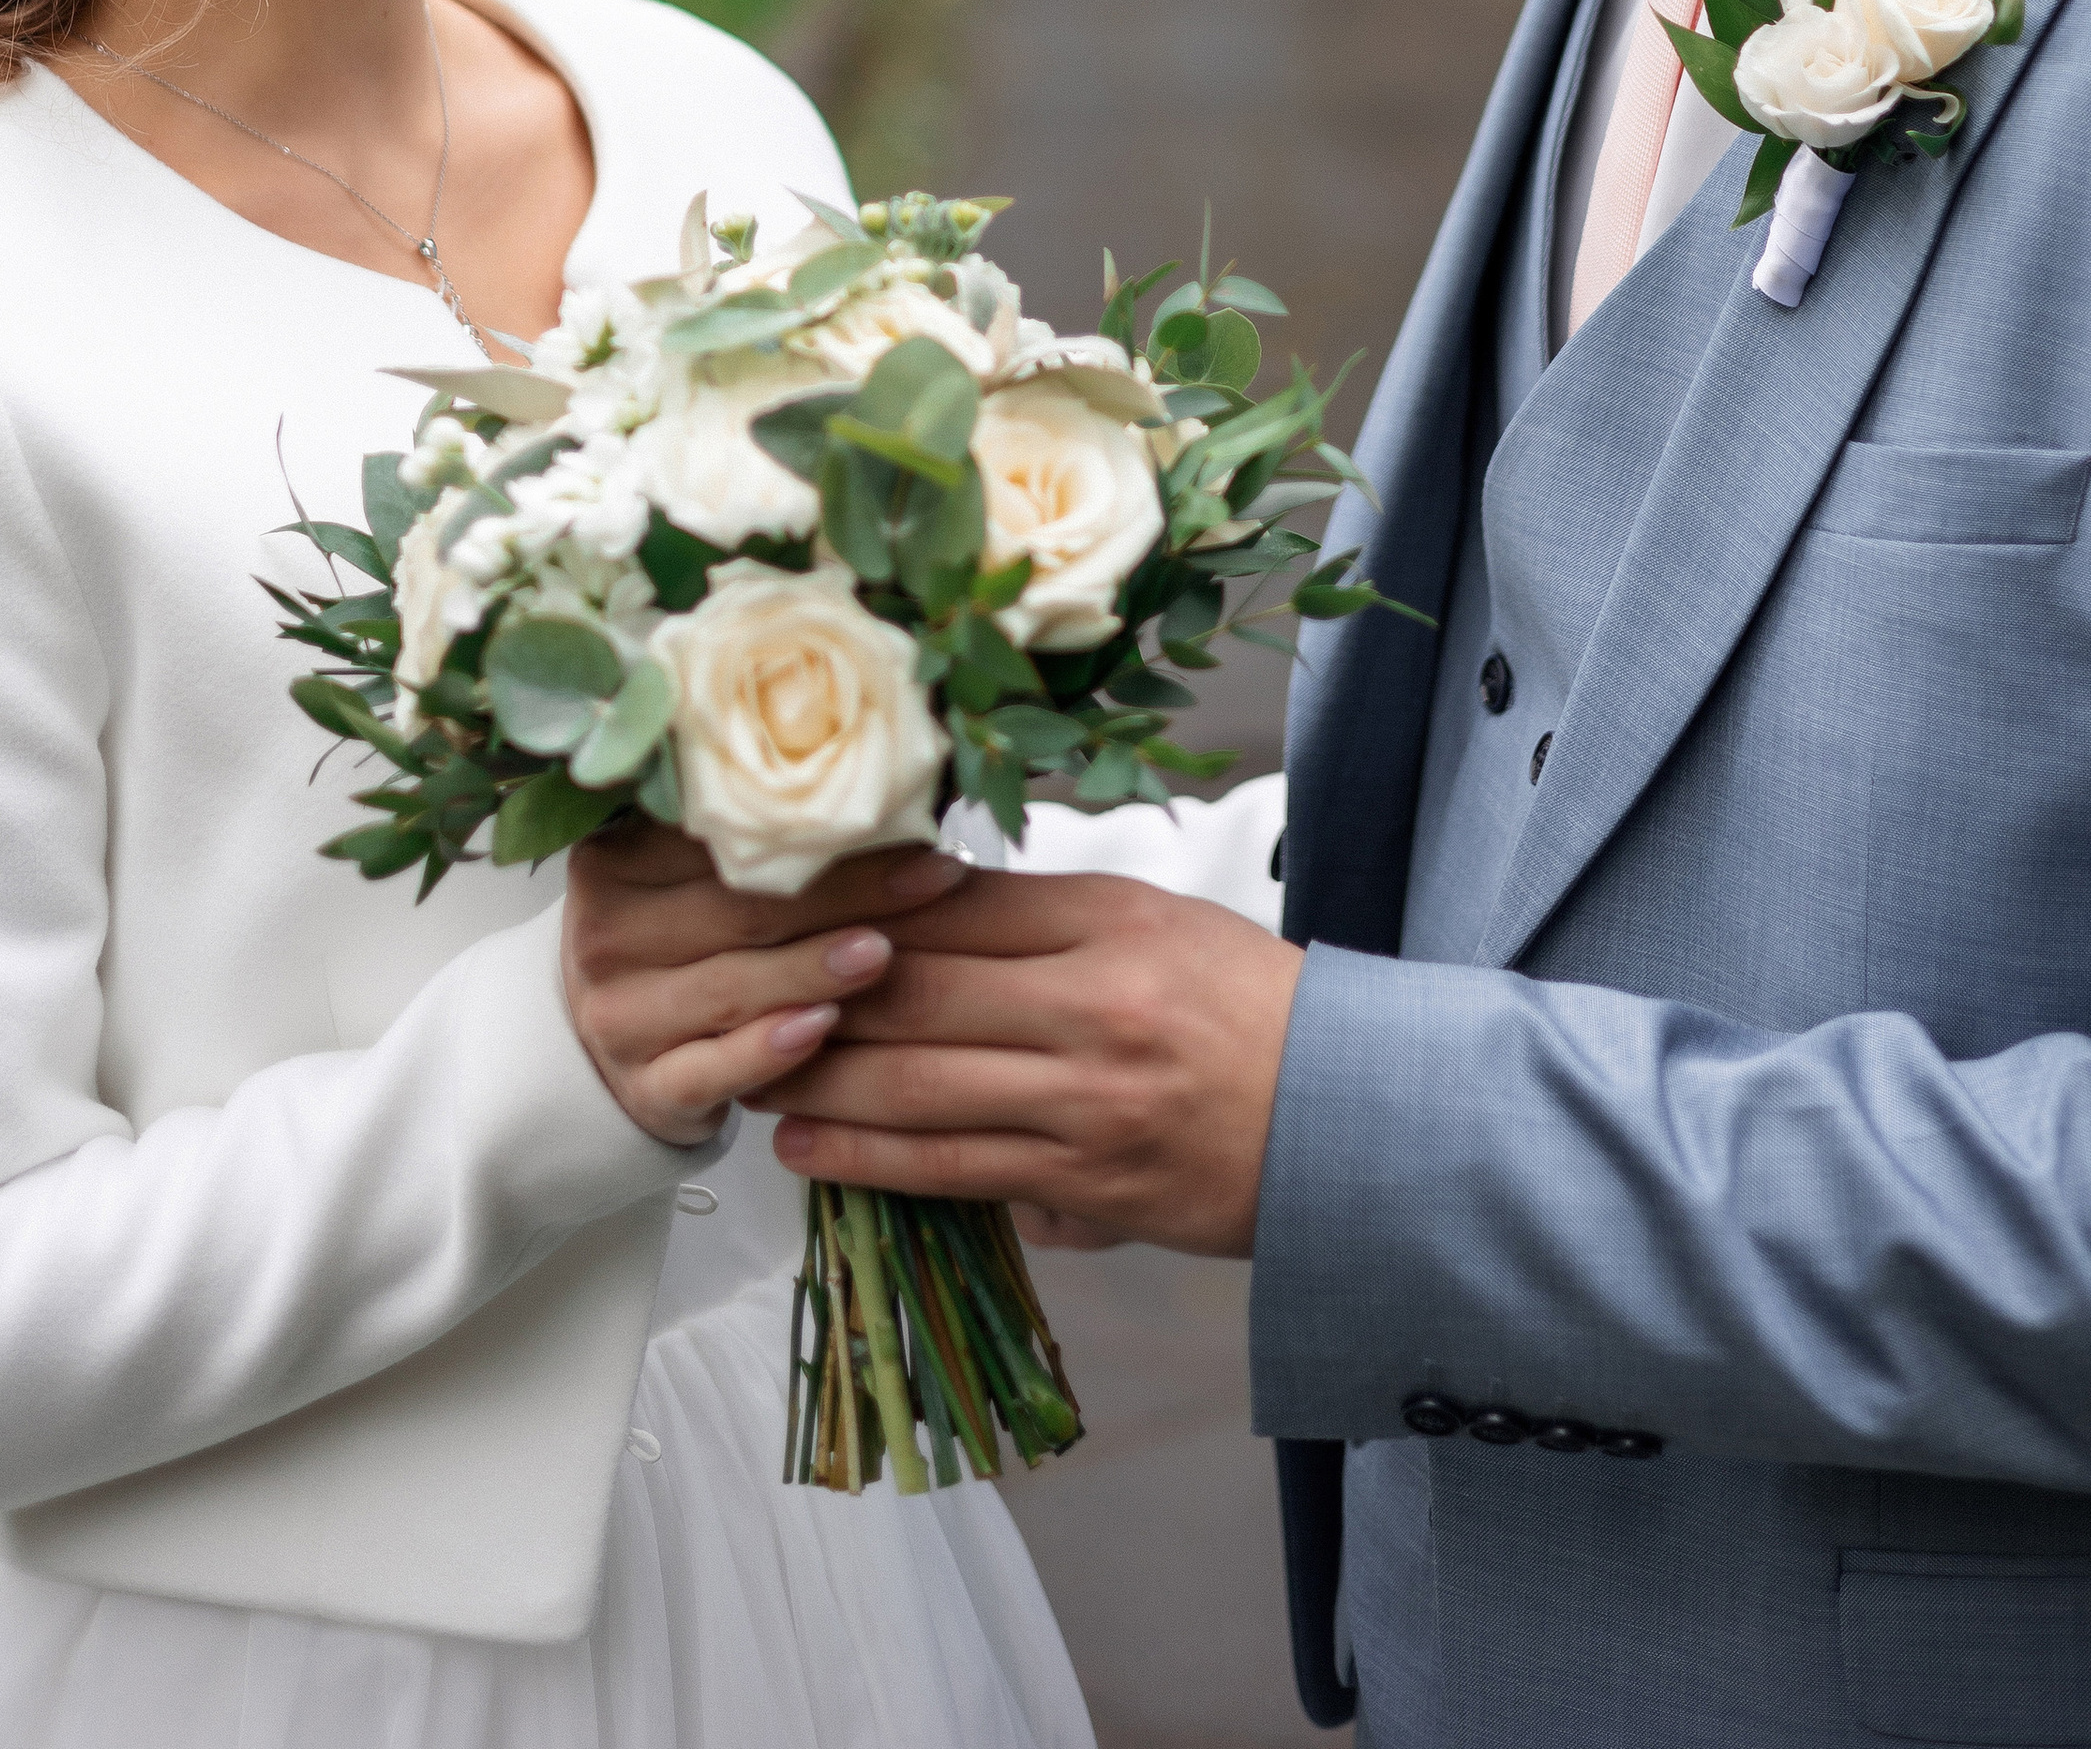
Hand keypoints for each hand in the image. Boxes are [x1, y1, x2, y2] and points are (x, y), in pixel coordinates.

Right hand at [562, 825, 963, 1146]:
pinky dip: (766, 1053)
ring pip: (730, 989)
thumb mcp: (696, 880)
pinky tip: (818, 1030)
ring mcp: (619, 1018)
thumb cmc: (680, 943)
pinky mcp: (644, 1089)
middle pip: (740, 911)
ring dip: (813, 970)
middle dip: (845, 896)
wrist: (607, 1050)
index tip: (907, 819)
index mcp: (617, 860)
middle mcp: (606, 935)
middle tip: (927, 882)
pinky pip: (710, 1071)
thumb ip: (762, 841)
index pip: (729, 839)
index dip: (822, 828)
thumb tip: (891, 797)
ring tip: (883, 954)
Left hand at [765, 869, 1304, 1255]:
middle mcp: (1095, 1004)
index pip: (959, 905)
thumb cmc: (1248, 1010)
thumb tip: (921, 903)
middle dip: (817, 992)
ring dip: (819, 1078)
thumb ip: (1043, 919)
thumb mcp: (1157, 926)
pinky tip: (806, 1145)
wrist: (1350, 1117)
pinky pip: (954, 1172)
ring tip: (747, 1071)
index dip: (860, 908)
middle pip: (919, 988)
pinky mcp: (1086, 1187)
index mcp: (1114, 920)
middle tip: (740, 988)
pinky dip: (868, 1157)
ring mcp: (1087, 1103)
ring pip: (918, 1085)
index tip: (787, 910)